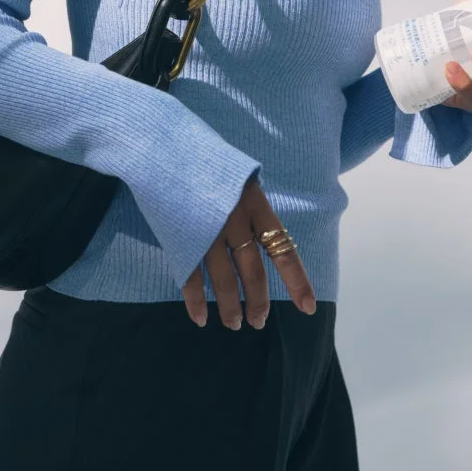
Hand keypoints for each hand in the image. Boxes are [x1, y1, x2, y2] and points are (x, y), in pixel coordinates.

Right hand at [182, 174, 316, 328]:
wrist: (164, 146)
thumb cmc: (206, 160)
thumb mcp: (239, 177)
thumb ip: (251, 207)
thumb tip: (264, 236)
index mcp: (255, 204)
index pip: (283, 250)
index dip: (297, 281)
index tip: (307, 307)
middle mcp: (234, 221)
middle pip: (253, 273)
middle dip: (258, 303)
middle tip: (258, 322)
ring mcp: (206, 232)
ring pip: (224, 281)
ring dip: (230, 308)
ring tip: (233, 324)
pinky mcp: (181, 239)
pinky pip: (191, 277)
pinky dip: (195, 301)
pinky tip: (200, 318)